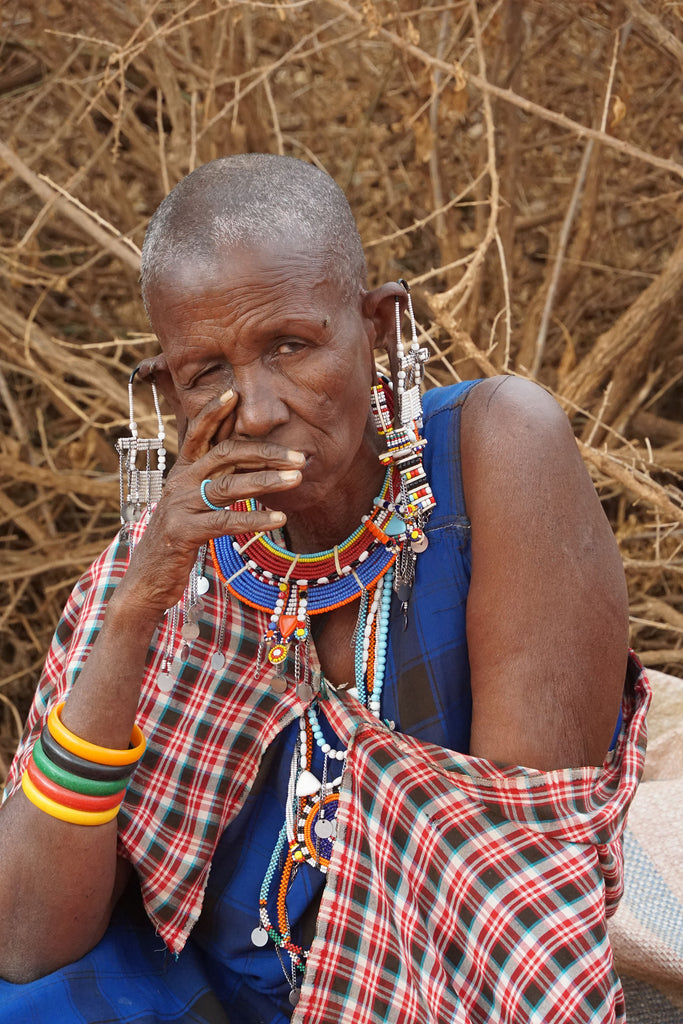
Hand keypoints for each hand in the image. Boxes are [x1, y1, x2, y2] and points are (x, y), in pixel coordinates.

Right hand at [116, 387, 303, 619]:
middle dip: (265, 451)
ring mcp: (179, 506)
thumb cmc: (179, 539)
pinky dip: (254, 520)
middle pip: (225, 453)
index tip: (235, 392)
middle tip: (299, 457)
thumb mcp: (195, 504)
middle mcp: (179, 482)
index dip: (215, 411)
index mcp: (183, 471)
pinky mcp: (183, 532)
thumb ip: (216, 480)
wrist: (148, 579)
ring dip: (266, 480)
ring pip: (228, 485)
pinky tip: (278, 518)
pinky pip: (224, 522)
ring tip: (296, 479)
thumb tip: (250, 462)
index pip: (199, 432)